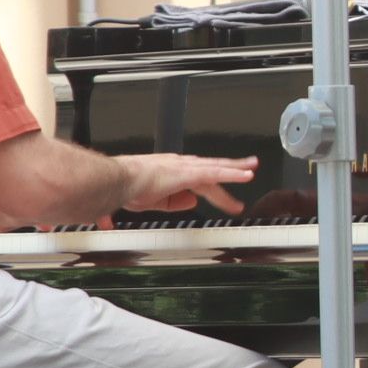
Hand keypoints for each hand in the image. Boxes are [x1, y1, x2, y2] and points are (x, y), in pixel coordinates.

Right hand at [117, 154, 255, 215]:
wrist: (115, 182)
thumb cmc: (123, 189)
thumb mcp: (150, 201)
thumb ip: (172, 203)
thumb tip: (191, 203)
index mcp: (169, 170)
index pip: (195, 177)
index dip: (209, 183)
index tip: (220, 192)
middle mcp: (178, 165)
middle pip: (210, 168)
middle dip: (230, 169)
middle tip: (247, 169)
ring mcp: (183, 167)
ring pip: (216, 168)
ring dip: (235, 170)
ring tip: (252, 170)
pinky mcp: (187, 173)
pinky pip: (215, 173)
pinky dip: (232, 175)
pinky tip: (246, 176)